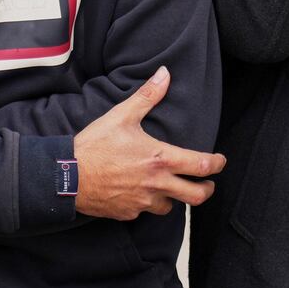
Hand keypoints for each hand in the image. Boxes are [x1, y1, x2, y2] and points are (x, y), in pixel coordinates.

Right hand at [72, 67, 225, 219]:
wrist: (67, 175)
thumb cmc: (95, 145)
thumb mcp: (122, 115)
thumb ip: (148, 96)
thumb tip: (165, 74)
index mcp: (160, 159)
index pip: (201, 165)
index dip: (217, 164)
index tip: (220, 161)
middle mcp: (157, 184)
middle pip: (196, 196)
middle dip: (206, 190)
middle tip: (206, 184)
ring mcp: (143, 202)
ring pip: (170, 207)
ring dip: (174, 198)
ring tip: (171, 188)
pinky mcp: (128, 213)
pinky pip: (145, 211)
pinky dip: (147, 203)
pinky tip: (139, 193)